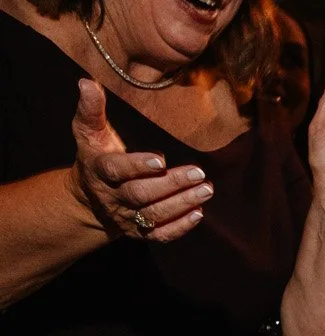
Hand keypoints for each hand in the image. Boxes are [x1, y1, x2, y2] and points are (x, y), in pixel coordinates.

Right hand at [69, 78, 211, 241]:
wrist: (91, 200)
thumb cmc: (97, 157)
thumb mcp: (90, 134)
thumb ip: (92, 110)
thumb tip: (88, 82)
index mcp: (99, 171)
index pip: (116, 170)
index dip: (137, 166)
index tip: (161, 159)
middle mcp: (113, 197)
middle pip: (141, 194)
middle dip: (170, 185)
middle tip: (198, 173)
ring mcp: (127, 217)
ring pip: (154, 214)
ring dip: (182, 203)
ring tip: (206, 189)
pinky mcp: (141, 232)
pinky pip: (161, 234)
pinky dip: (180, 226)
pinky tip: (199, 212)